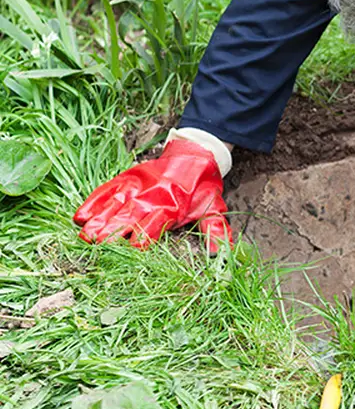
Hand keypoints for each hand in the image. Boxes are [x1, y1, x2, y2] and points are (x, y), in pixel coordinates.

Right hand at [73, 139, 231, 252]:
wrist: (195, 154)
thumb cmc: (202, 187)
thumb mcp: (213, 208)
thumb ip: (215, 230)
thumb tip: (219, 254)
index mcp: (173, 207)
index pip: (155, 225)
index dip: (145, 236)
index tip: (133, 248)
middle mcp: (151, 197)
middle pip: (130, 216)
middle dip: (113, 230)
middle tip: (97, 244)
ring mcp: (136, 187)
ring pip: (115, 205)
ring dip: (99, 220)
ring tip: (85, 235)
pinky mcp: (126, 178)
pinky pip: (107, 190)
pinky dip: (93, 202)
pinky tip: (80, 216)